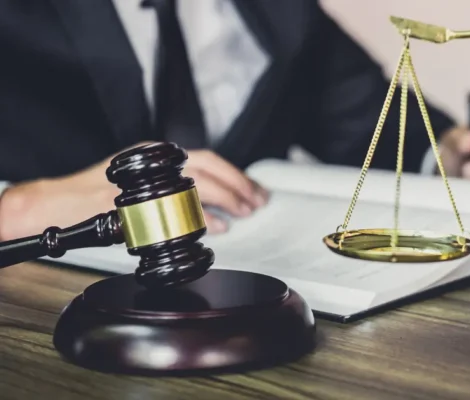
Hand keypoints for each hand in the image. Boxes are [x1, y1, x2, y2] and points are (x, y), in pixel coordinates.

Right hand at [0, 145, 267, 240]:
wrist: (60, 204)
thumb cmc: (99, 198)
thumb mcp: (146, 186)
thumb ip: (180, 194)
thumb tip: (218, 214)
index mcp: (160, 155)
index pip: (208, 159)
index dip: (235, 175)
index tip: (254, 189)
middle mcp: (156, 162)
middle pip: (210, 168)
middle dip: (239, 185)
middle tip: (257, 202)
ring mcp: (148, 179)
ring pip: (199, 184)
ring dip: (227, 199)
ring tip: (244, 212)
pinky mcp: (139, 199)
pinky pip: (178, 208)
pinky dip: (201, 217)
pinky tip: (217, 227)